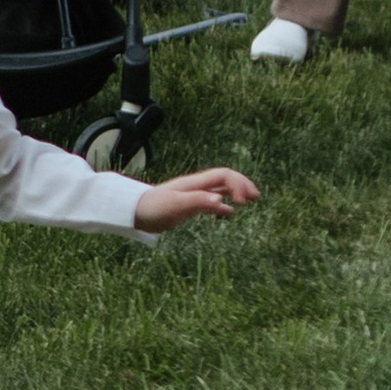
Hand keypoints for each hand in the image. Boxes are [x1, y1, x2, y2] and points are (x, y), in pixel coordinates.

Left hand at [134, 165, 259, 229]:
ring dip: (236, 192)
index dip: (237, 185)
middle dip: (242, 185)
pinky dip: (223, 206)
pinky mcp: (189, 205)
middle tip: (256, 196)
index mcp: (195, 183)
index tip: (241, 203)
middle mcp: (197, 186)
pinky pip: (211, 202)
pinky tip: (229, 213)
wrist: (134, 212)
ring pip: (220, 189)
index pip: (224, 176)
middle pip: (225, 178)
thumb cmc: (152, 208)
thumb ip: (198, 202)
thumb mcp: (176, 205)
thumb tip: (222, 202)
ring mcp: (193, 195)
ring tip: (250, 200)